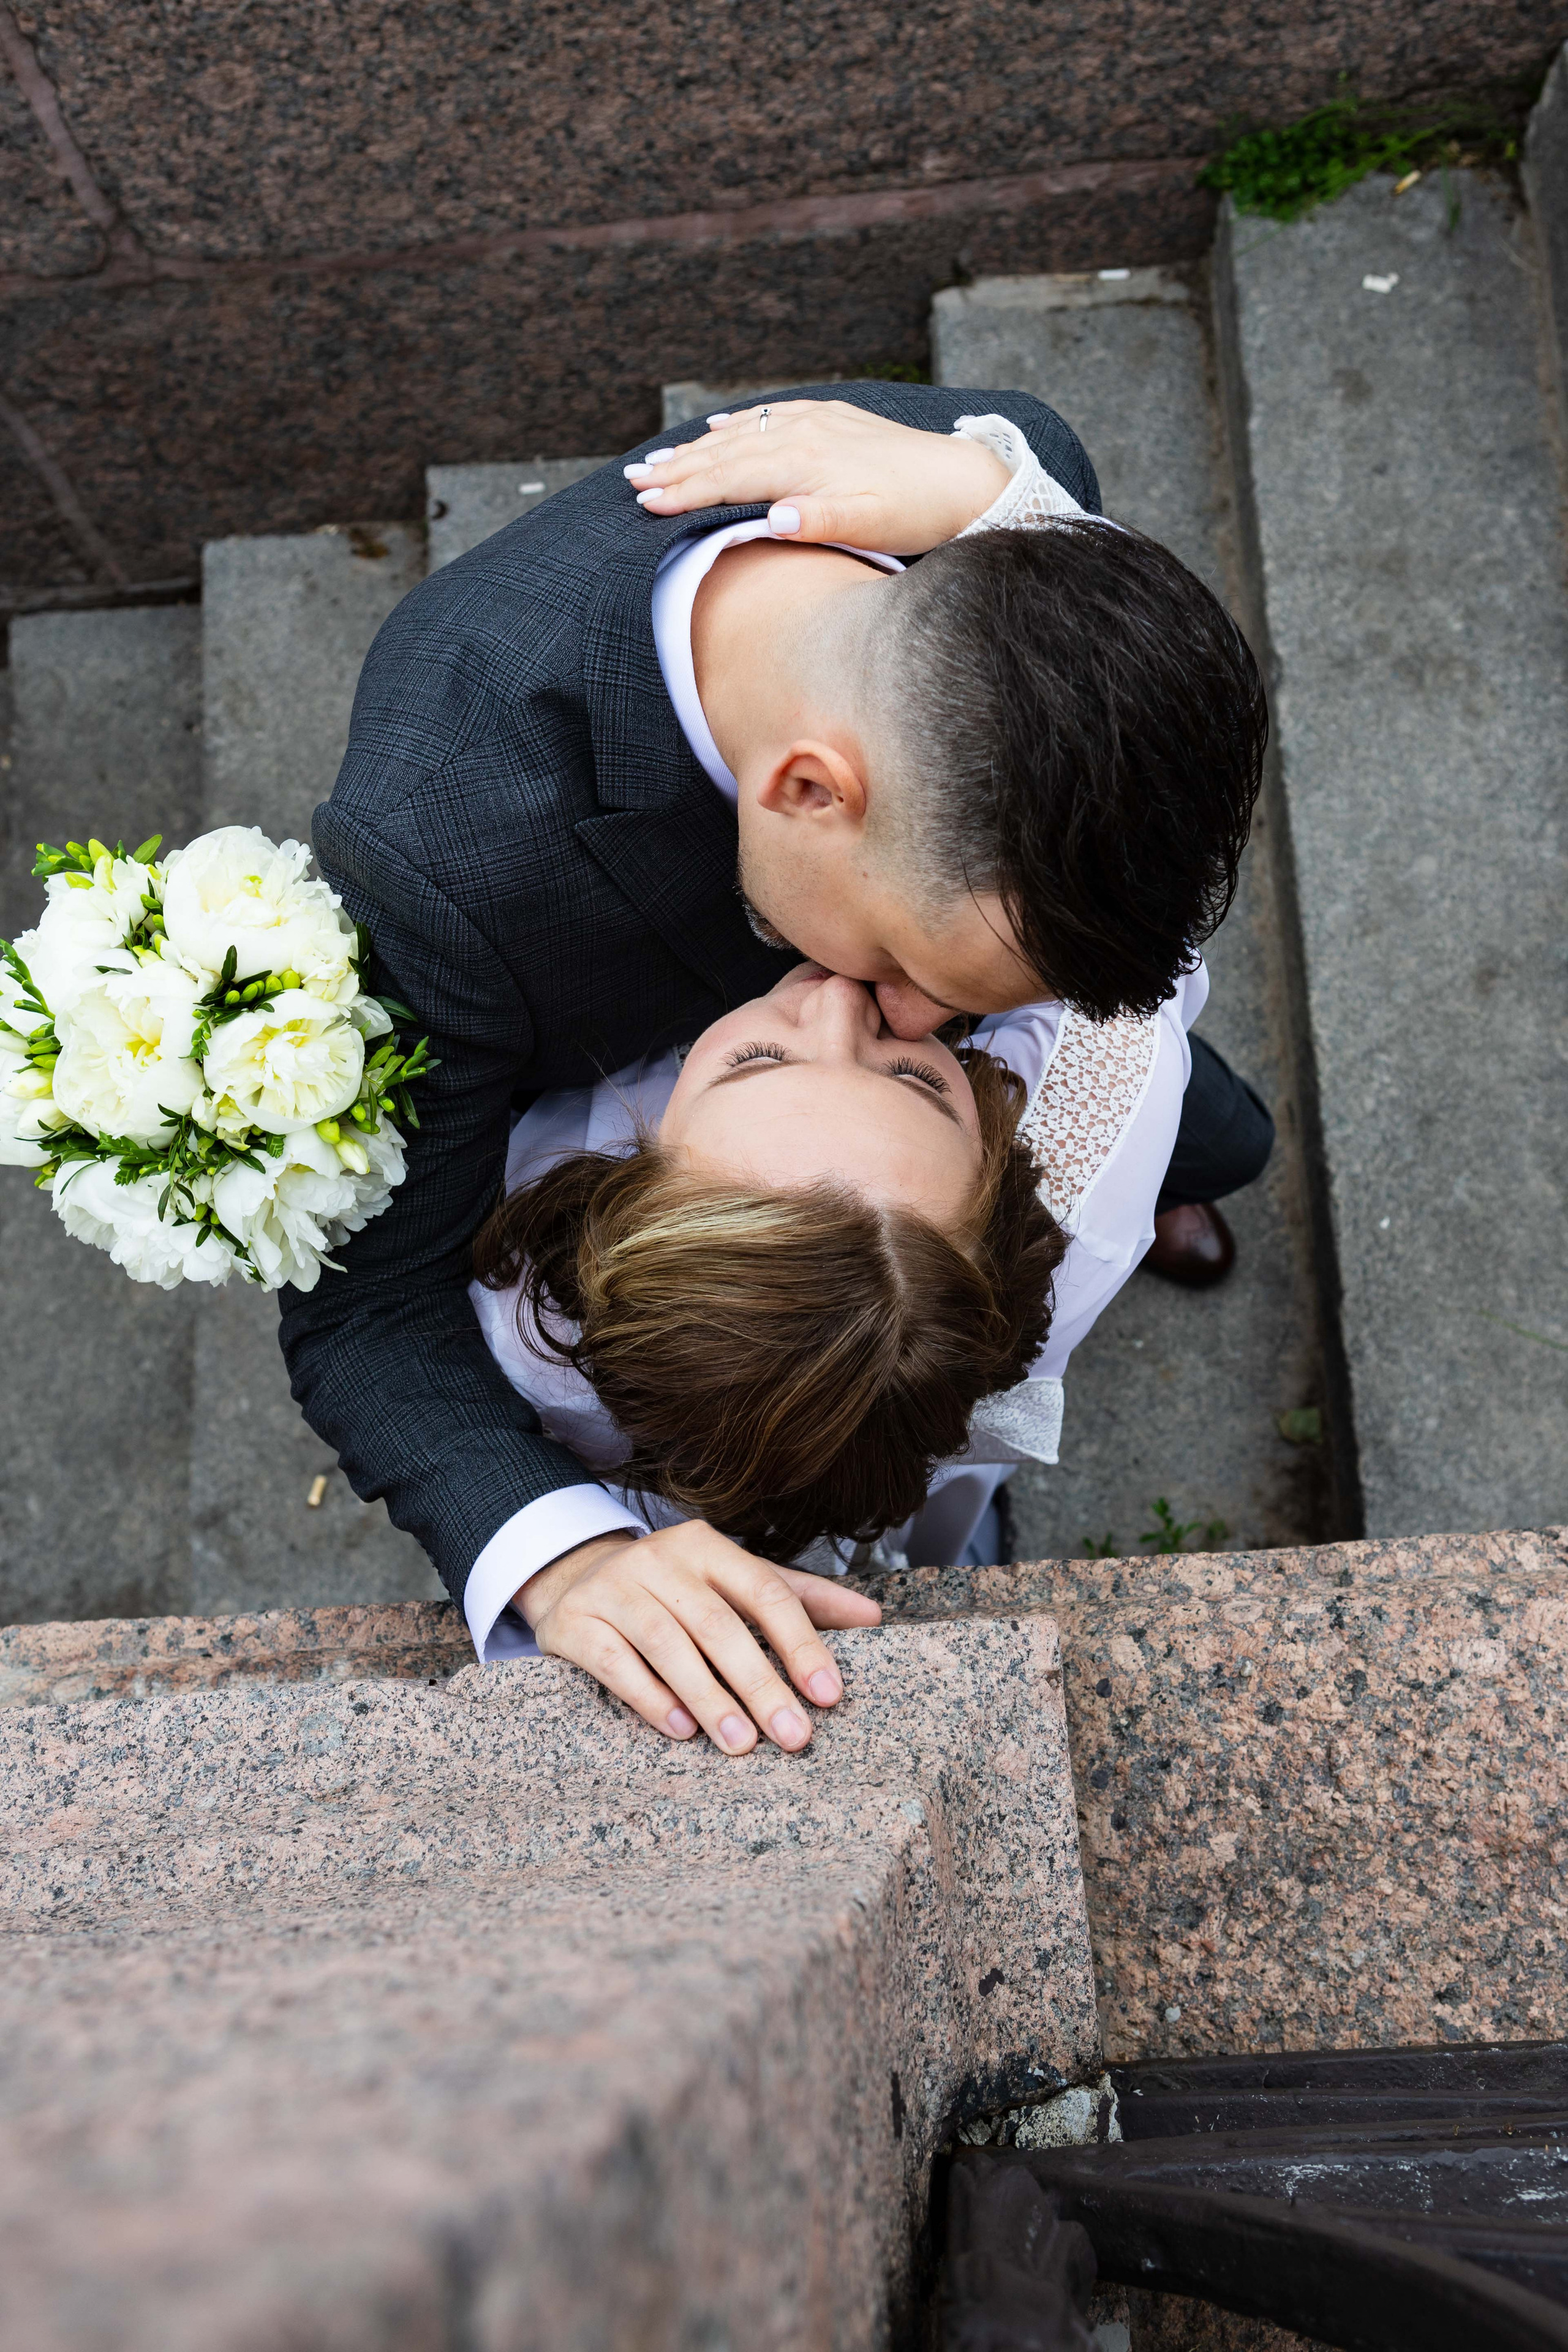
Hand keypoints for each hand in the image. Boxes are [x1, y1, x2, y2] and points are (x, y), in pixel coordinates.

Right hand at [517, 1523, 881, 1753]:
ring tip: (742, 1743)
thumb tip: (873, 1617)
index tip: (828, 1694)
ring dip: (709, 1697)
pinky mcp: (574, 1622)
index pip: (765, 1592)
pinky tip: (681, 1729)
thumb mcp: (734, 1582)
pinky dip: (650, 1697)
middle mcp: (660, 1559)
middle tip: (794, 1736)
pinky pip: (614, 1663)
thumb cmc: (675, 1590)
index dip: (800, 1643)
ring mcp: (613, 1588)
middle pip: (718, 1624)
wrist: (575, 1578)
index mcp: (708, 1547)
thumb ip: (800, 1599)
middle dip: (761, 1684)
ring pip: (667, 1644)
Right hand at [623, 400, 1010, 556]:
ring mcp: (816, 422)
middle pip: (725, 454)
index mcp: (804, 463)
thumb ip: (821, 523)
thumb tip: (775, 518)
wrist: (961, 481)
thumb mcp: (871, 526)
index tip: (645, 504)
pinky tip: (716, 428)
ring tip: (654, 459)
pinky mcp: (831, 419)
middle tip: (630, 481)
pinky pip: (769, 418)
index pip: (730, 479)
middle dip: (675, 468)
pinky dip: (736, 425)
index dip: (685, 492)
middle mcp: (803, 434)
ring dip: (695, 448)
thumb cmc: (914, 513)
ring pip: (741, 434)